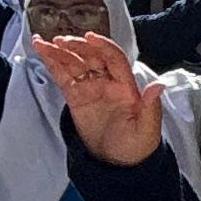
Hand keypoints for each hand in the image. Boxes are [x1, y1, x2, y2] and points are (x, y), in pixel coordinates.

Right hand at [31, 30, 163, 163]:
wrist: (117, 162)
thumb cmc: (136, 145)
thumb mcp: (147, 129)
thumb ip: (151, 107)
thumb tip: (158, 85)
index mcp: (126, 85)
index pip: (114, 58)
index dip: (102, 46)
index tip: (89, 37)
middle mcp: (108, 82)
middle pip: (91, 57)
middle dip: (76, 46)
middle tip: (60, 41)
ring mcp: (91, 88)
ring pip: (74, 64)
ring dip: (59, 52)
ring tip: (42, 43)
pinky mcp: (76, 97)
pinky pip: (63, 77)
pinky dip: (52, 64)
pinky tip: (42, 53)